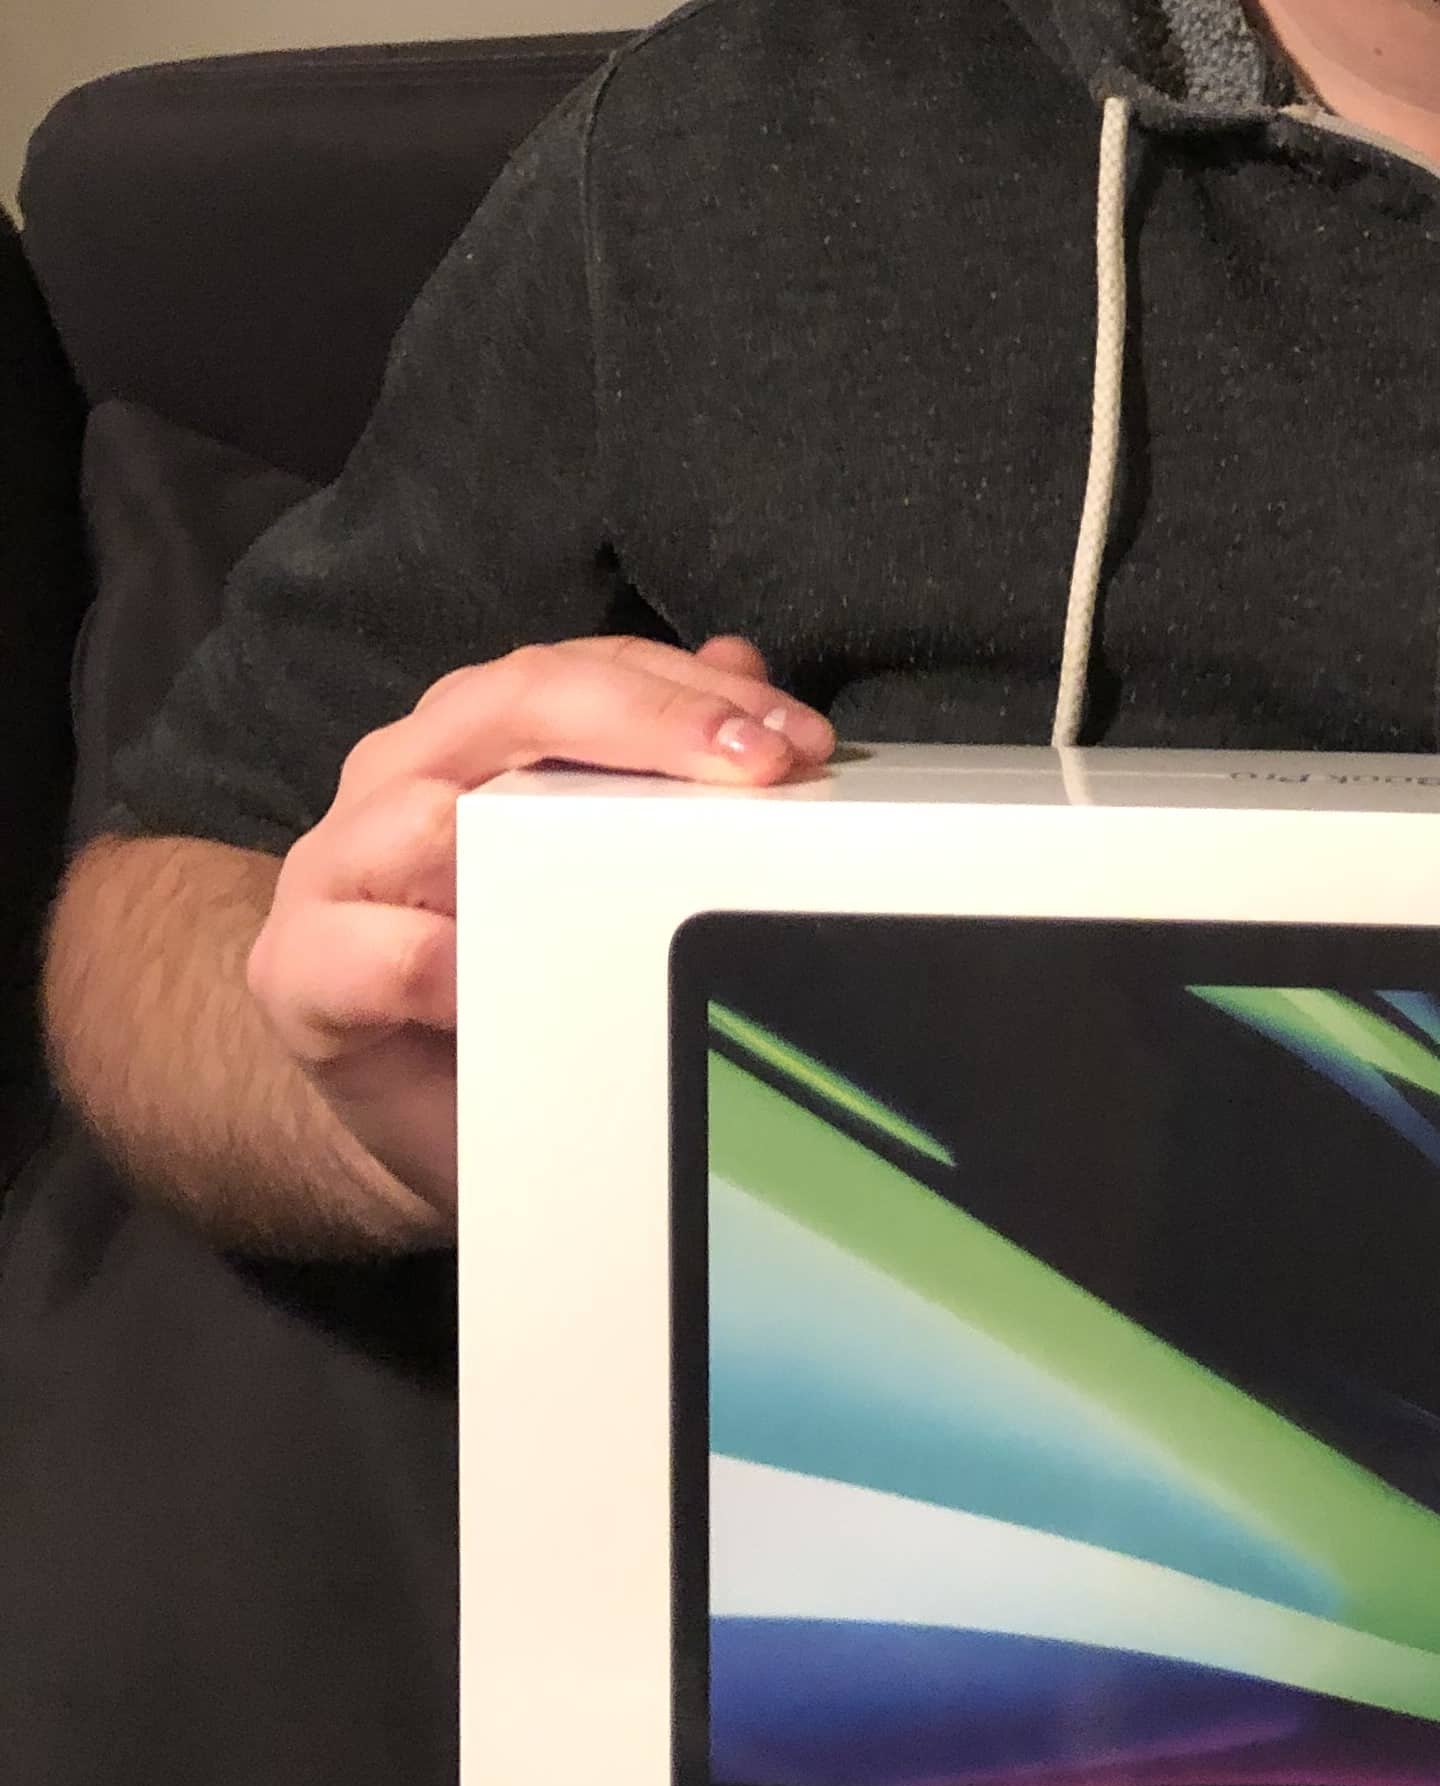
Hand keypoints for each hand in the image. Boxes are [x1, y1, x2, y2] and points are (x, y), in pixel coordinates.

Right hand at [243, 635, 831, 1220]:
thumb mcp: (604, 872)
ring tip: (642, 862)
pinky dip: (431, 960)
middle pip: (515, 701)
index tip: (797, 739)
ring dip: (535, 833)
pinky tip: (492, 978)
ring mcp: (337, 867)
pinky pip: (363, 950)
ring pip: (424, 807)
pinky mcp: (296, 969)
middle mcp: (400, 774)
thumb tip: (744, 670)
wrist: (416, 1115)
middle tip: (759, 770)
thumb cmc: (518, 978)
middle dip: (651, 723)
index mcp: (476, 735)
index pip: (587, 669)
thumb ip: (665, 767)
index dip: (694, 691)